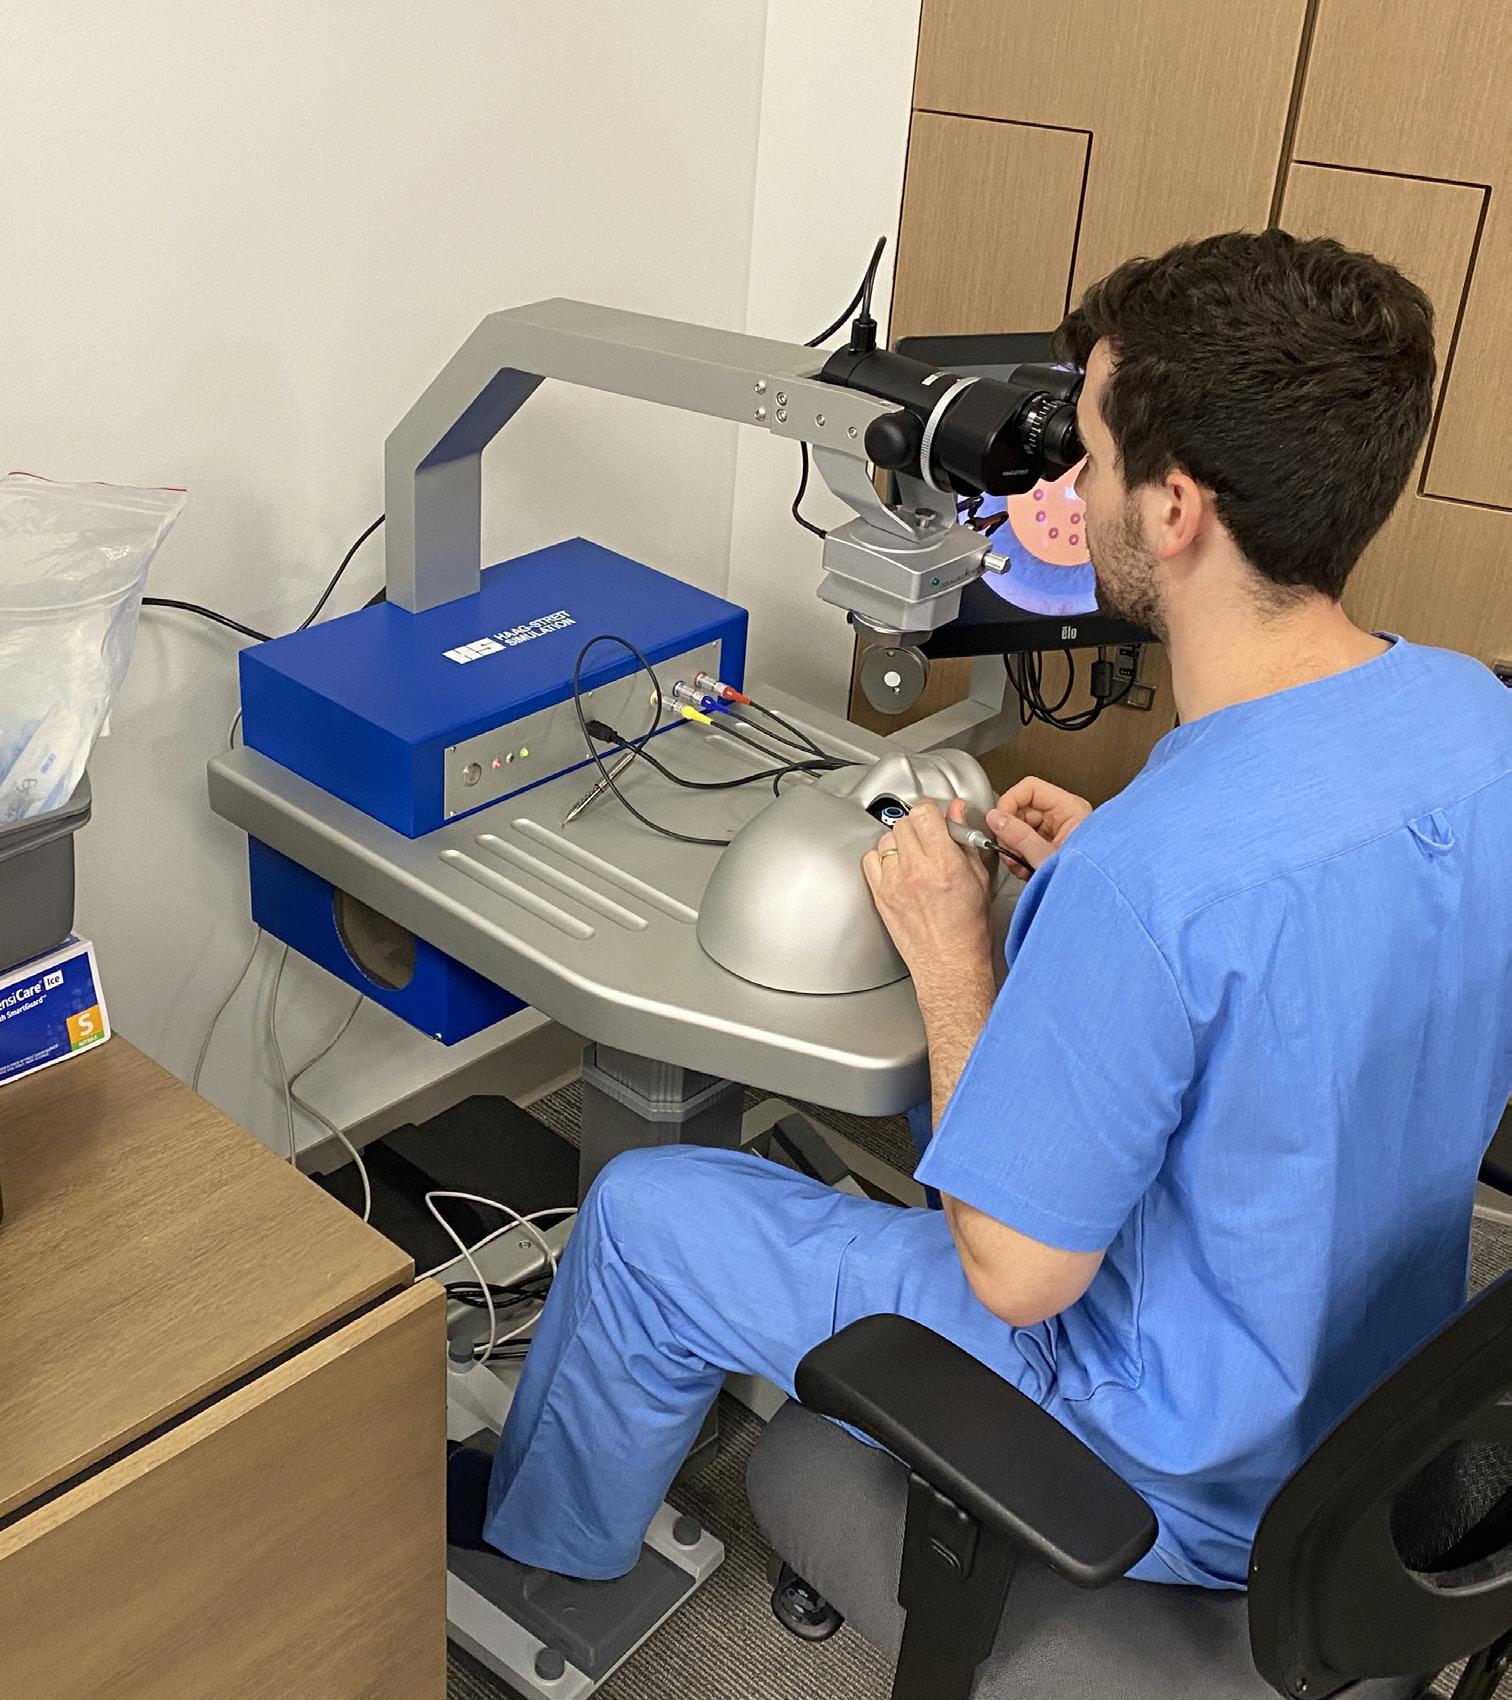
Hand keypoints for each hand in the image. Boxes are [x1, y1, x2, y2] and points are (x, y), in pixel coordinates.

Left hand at [861, 799, 993, 997]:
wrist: (950, 965)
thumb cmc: (968, 929)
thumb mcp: (978, 878)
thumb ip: (965, 840)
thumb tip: (957, 812)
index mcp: (945, 863)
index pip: (924, 813)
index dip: (931, 813)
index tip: (936, 820)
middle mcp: (916, 870)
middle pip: (903, 823)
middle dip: (917, 827)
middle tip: (928, 841)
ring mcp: (894, 883)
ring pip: (886, 839)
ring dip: (900, 843)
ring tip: (915, 858)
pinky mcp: (880, 895)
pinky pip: (870, 860)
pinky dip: (882, 860)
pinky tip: (897, 869)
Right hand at [986, 776, 1091, 875]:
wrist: (1096, 906)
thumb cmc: (1084, 881)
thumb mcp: (1045, 856)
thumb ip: (1018, 836)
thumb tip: (996, 818)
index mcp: (1070, 809)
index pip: (1030, 788)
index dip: (1010, 802)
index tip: (998, 821)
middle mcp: (1064, 816)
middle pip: (1022, 809)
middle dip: (1010, 831)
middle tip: (1008, 850)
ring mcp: (1057, 831)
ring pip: (1021, 827)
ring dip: (1013, 847)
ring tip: (1019, 863)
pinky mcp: (1051, 845)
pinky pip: (1026, 842)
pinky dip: (1019, 855)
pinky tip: (1024, 868)